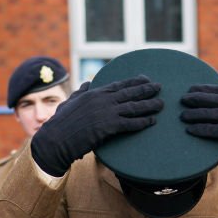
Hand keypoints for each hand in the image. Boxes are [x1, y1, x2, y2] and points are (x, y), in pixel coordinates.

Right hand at [30, 77, 163, 175]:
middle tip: (159, 87)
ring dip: (149, 105)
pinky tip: (152, 121)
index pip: (118, 85)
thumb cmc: (60, 123)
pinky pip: (130, 123)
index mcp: (94, 93)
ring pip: (133, 107)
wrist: (56, 139)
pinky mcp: (108, 127)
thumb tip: (87, 83)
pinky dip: (142, 122)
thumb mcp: (69, 102)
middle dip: (146, 89)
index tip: (145, 78)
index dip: (133, 81)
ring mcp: (106, 112)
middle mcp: (102, 100)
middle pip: (129, 93)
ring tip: (161, 104)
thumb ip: (80, 92)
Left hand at [180, 84, 217, 186]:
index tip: (190, 89)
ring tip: (182, 116)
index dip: (205, 88)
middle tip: (182, 100)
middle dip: (197, 98)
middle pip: (216, 100)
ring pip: (214, 114)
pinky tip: (190, 130)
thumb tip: (210, 106)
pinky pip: (216, 130)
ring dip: (196, 114)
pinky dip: (201, 129)